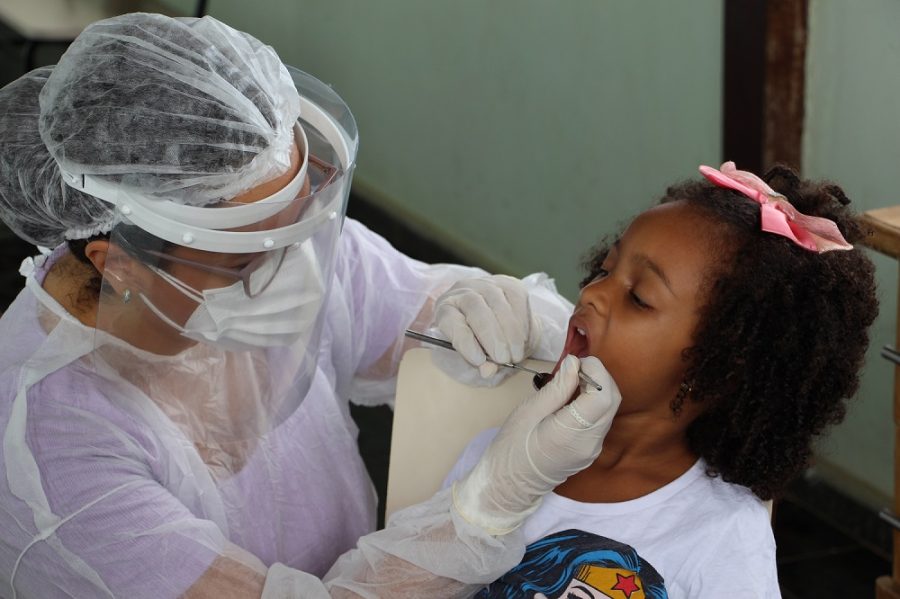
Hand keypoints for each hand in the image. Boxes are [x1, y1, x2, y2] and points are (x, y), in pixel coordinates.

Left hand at [434, 275, 540, 377]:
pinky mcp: (509, 283)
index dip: (463, 340)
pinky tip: (523, 339)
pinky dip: (521, 322)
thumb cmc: (479, 340)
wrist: (499, 321)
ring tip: (515, 354)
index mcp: (446, 309)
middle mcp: (463, 291)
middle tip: (502, 359)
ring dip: (510, 332)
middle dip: (491, 336)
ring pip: (497, 303)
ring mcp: (487, 284)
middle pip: (475, 308)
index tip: (479, 361)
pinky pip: (516, 299)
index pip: (450, 320)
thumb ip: (480, 362)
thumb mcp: (474, 354)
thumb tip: (488, 371)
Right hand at [452, 355, 619, 534]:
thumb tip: (574, 364)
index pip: (602, 396)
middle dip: (599, 377)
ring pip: (609, 409)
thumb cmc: (511, 447)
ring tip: (570, 382)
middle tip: (574, 368)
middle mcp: (590, 443)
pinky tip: (572, 399)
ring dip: (596, 389)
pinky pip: (601, 420)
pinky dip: (592, 403)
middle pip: (612, 401)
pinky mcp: (591, 451)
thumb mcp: (528, 412)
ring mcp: (593, 449)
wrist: (509, 485)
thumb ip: (556, 388)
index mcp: (570, 433)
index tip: (576, 362)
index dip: (596, 372)